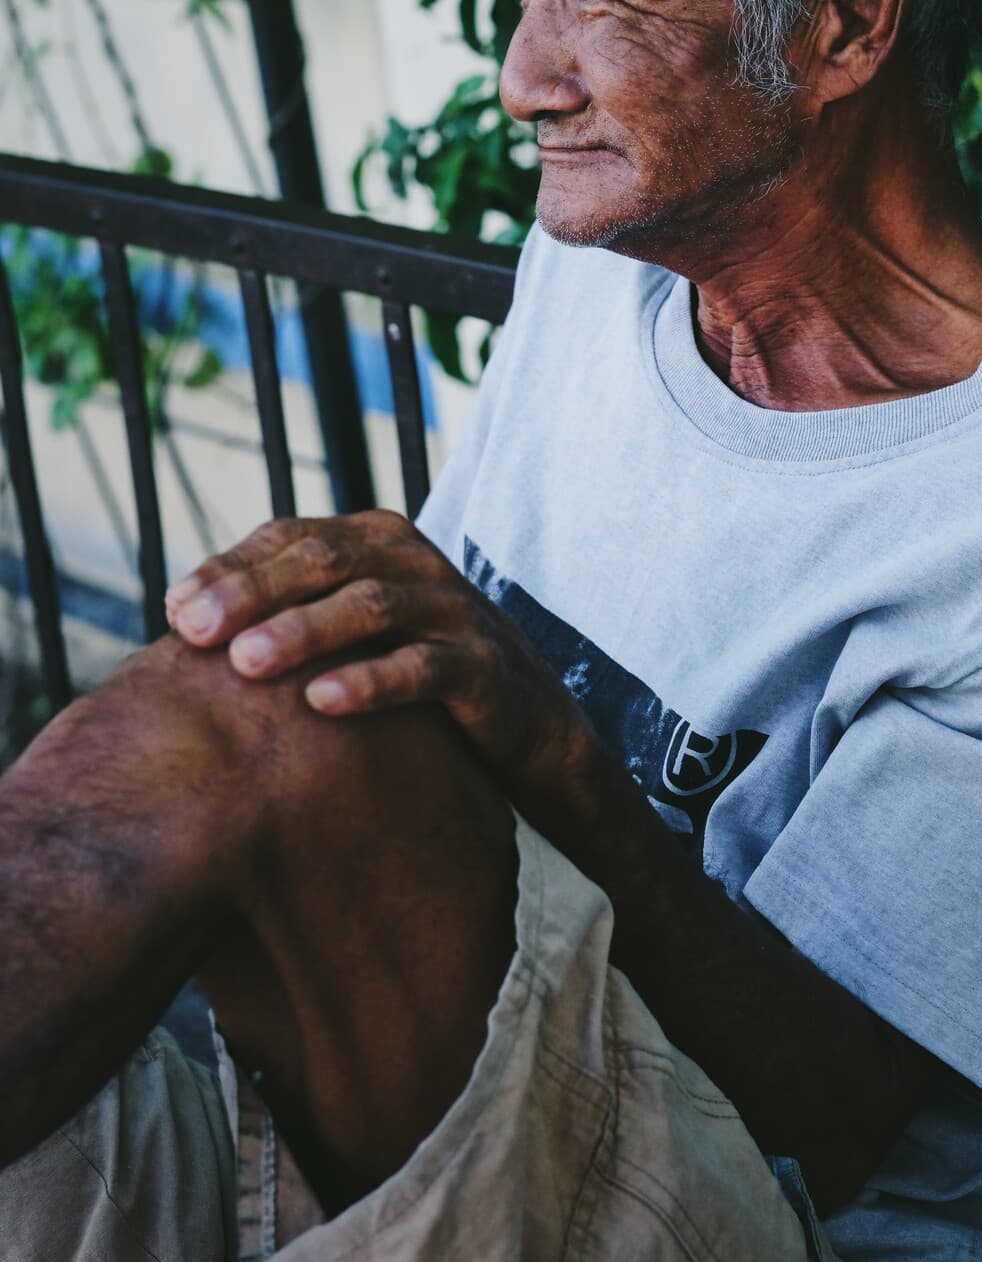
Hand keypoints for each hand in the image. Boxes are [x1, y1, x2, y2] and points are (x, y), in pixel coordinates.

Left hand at [164, 511, 600, 817]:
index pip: (293, 536)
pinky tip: (320, 702)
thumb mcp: (355, 627)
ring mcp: (453, 611)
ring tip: (244, 664)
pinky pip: (423, 668)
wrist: (527, 725)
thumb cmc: (416, 671)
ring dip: (302, 631)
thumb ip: (288, 606)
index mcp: (380, 540)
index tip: (174, 613)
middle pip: (326, 561)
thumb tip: (178, 612)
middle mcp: (417, 563)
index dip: (230, 568)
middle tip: (192, 632)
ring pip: (371, 606)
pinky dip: (370, 681)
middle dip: (253, 593)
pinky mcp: (483, 667)